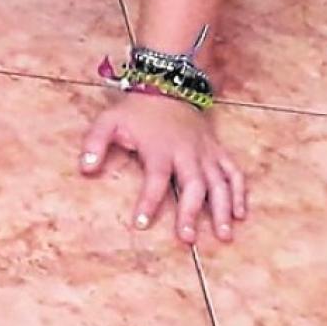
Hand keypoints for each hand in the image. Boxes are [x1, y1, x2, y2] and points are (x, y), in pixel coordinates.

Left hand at [81, 91, 246, 243]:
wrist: (167, 87)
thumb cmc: (136, 111)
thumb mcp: (109, 120)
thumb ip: (95, 143)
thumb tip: (85, 168)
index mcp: (159, 148)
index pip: (155, 178)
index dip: (148, 201)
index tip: (140, 224)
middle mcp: (187, 152)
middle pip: (193, 185)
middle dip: (191, 212)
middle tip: (187, 239)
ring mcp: (206, 152)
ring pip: (219, 183)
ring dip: (223, 209)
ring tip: (223, 235)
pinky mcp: (218, 151)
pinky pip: (234, 172)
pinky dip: (240, 193)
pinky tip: (241, 215)